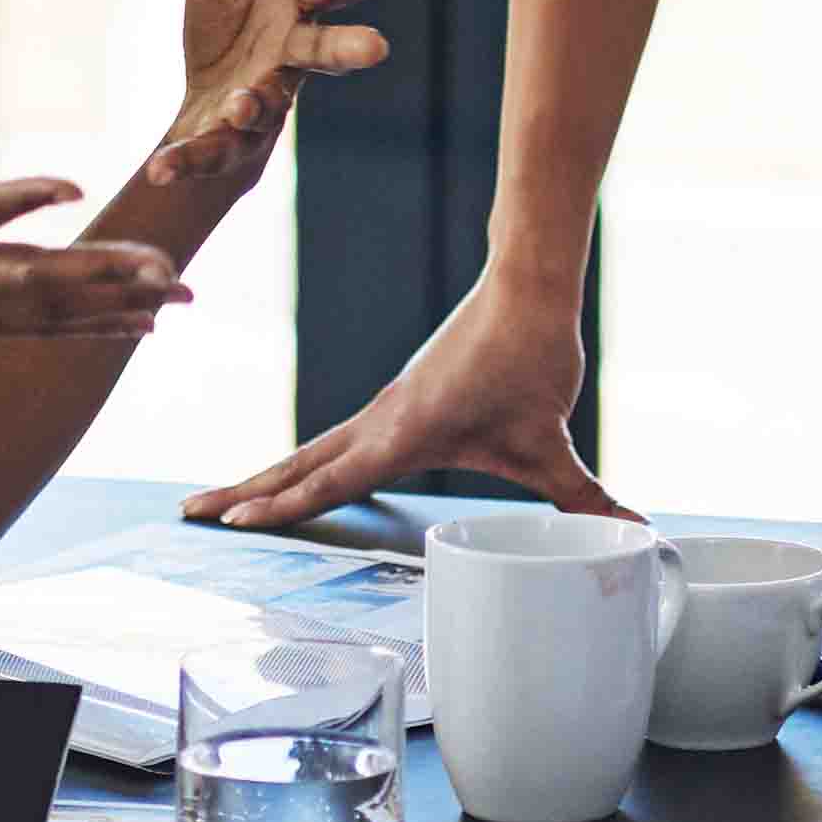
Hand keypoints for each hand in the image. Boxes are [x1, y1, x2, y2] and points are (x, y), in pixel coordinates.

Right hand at [0, 54, 189, 411]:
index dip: (18, 198)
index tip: (72, 187)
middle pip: (32, 278)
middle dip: (105, 274)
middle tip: (173, 269)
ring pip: (45, 312)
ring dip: (115, 304)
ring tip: (180, 297)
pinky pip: (33, 332)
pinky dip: (88, 329)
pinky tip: (137, 329)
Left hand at [146, 0, 406, 192]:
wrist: (204, 105)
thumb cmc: (224, 28)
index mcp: (293, 6)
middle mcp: (286, 56)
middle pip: (321, 52)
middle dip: (346, 50)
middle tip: (376, 48)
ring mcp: (259, 100)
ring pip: (265, 105)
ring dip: (254, 104)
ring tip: (241, 102)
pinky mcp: (225, 139)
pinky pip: (208, 150)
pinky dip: (187, 160)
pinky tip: (159, 168)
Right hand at [183, 269, 630, 526]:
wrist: (527, 285)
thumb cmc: (531, 358)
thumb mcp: (552, 441)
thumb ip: (585, 496)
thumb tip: (631, 536)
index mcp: (404, 433)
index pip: (333, 479)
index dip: (285, 506)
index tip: (236, 523)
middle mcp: (381, 420)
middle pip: (298, 465)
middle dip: (245, 494)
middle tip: (190, 513)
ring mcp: (384, 409)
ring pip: (310, 451)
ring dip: (265, 478)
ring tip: (219, 503)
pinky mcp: (397, 401)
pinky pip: (335, 440)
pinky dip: (303, 463)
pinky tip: (298, 479)